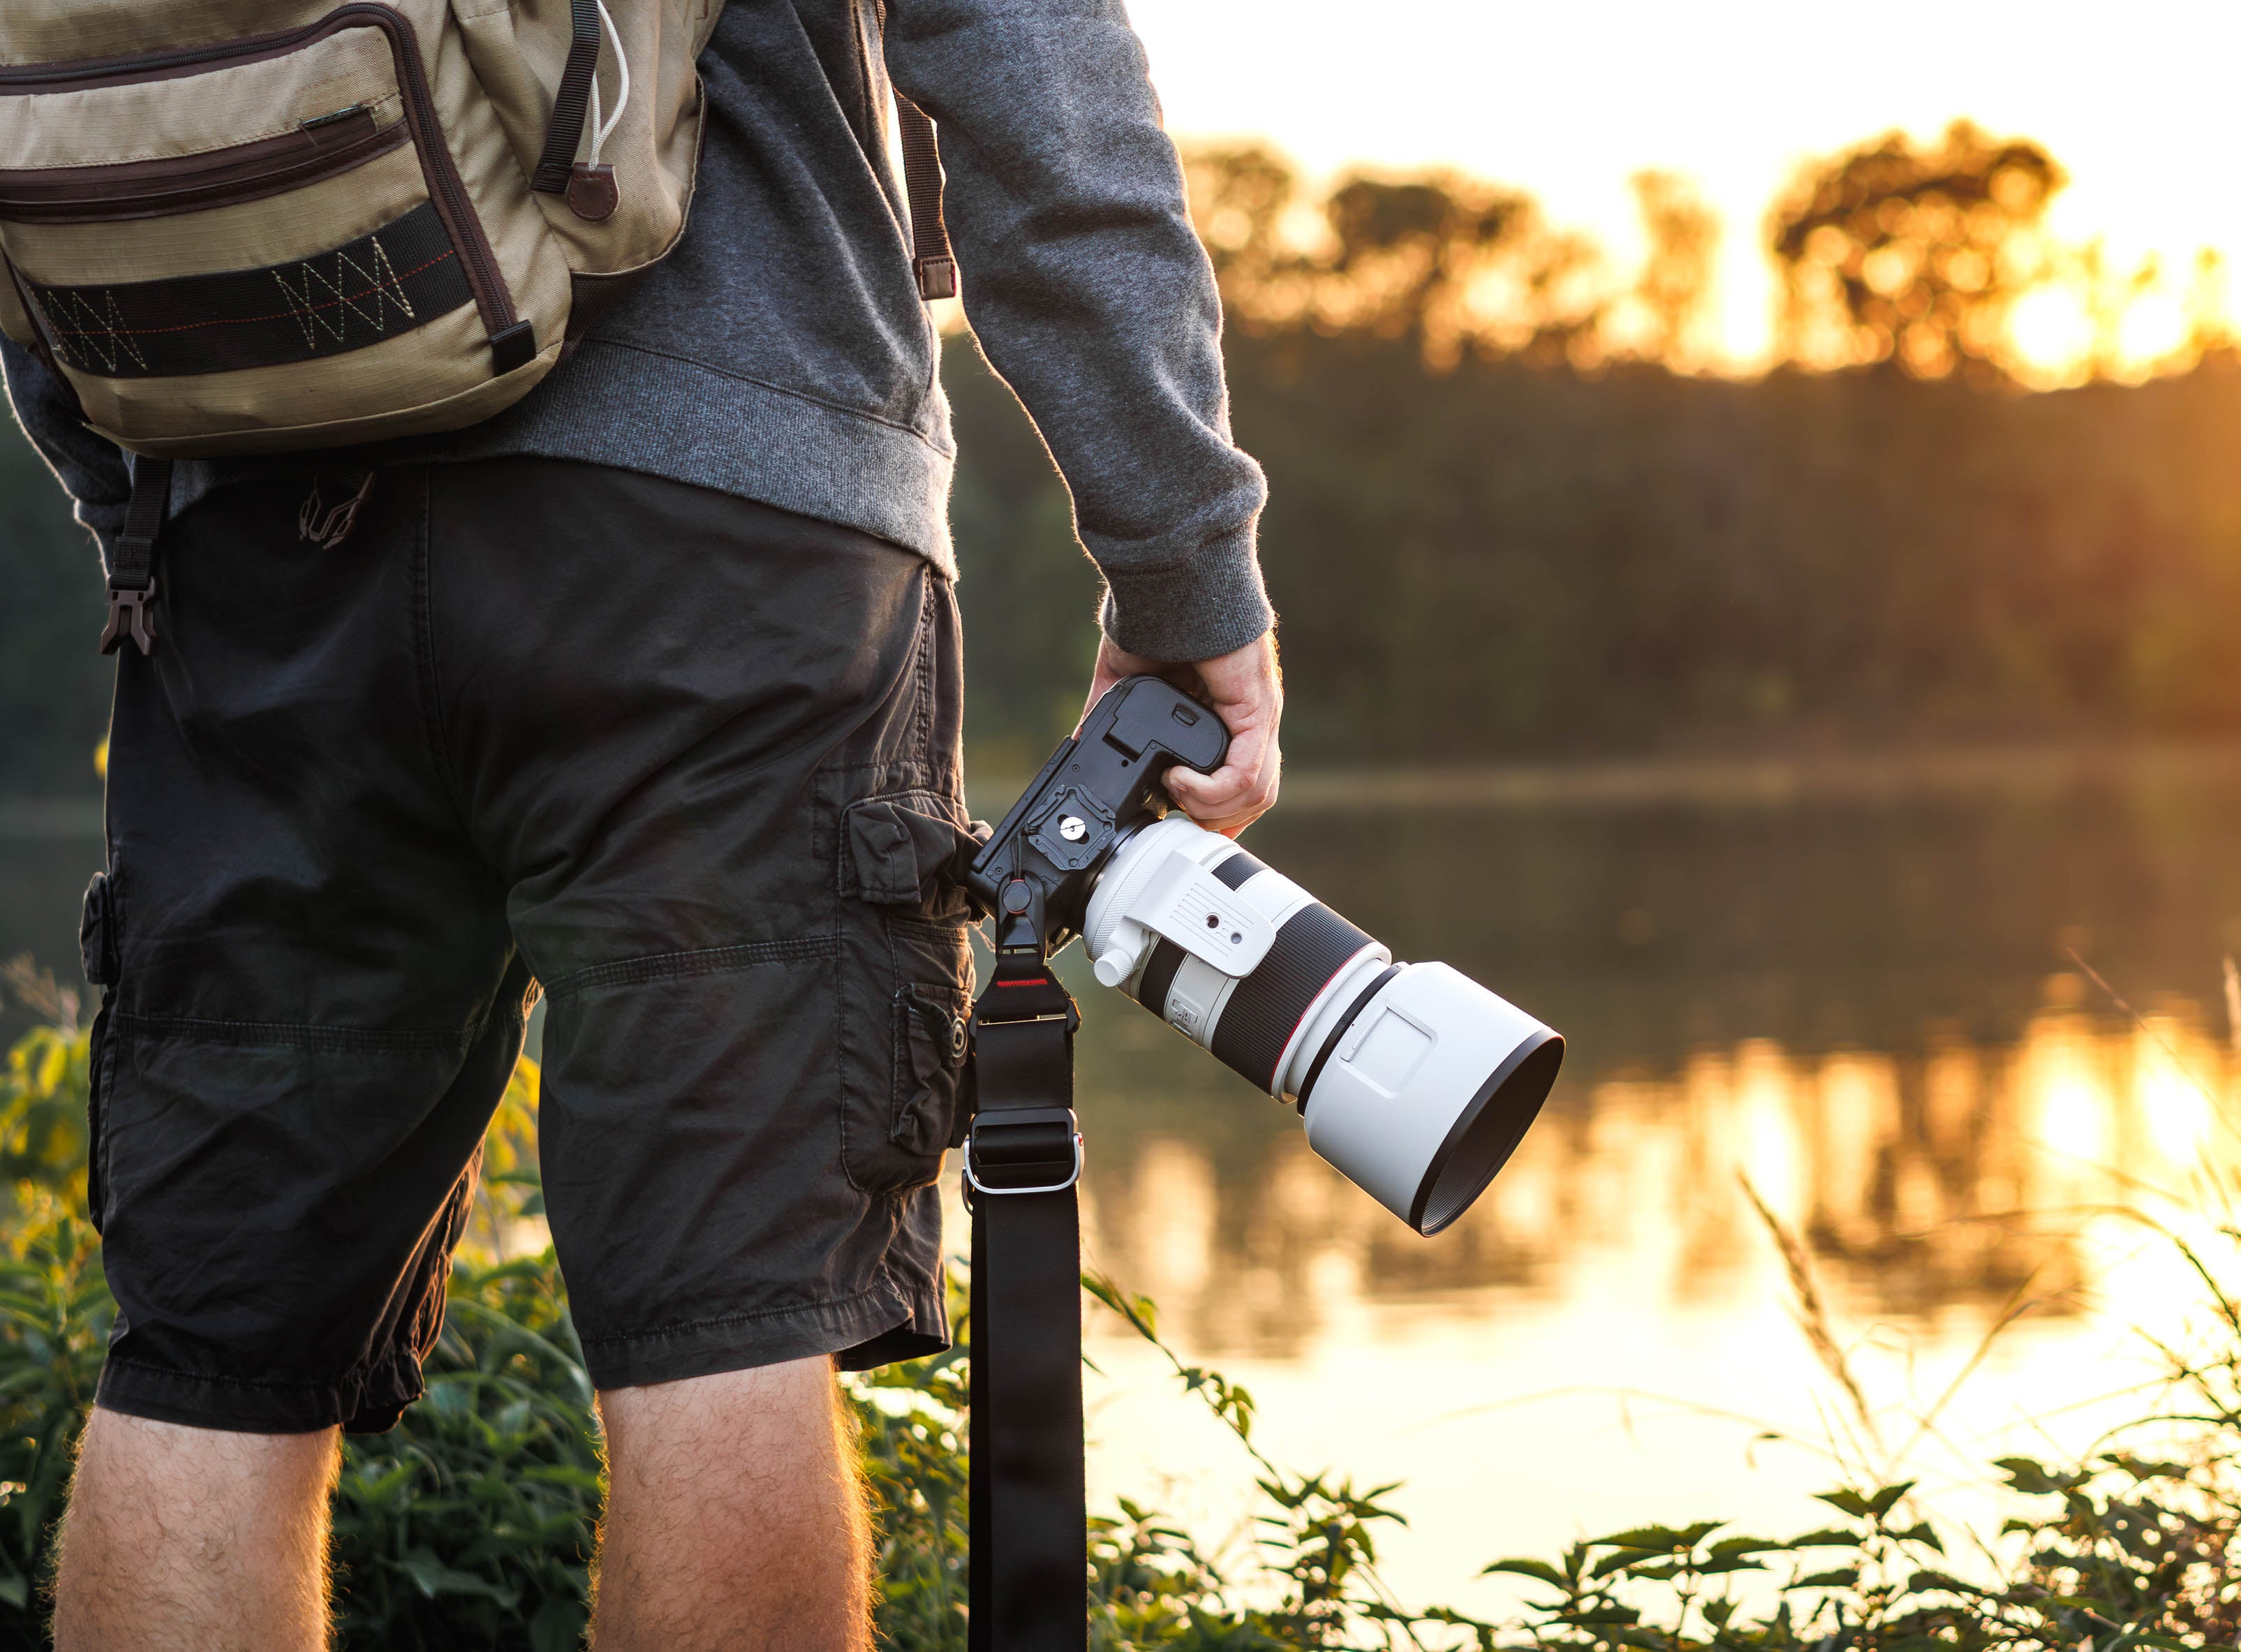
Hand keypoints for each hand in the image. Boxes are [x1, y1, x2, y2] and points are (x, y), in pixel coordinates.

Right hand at [1082, 630, 1281, 836]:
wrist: (1172, 582)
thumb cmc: (1156, 615)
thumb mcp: (1127, 677)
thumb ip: (1108, 711)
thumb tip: (1082, 742)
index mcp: (1224, 712)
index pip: (1238, 778)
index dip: (1215, 809)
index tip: (1183, 824)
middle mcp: (1248, 717)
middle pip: (1255, 794)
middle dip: (1218, 820)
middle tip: (1181, 825)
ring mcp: (1256, 715)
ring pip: (1257, 791)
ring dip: (1212, 810)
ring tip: (1174, 797)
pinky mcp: (1256, 709)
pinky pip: (1247, 772)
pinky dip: (1211, 790)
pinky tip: (1178, 782)